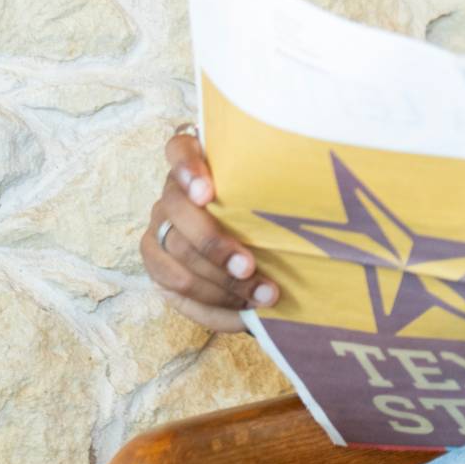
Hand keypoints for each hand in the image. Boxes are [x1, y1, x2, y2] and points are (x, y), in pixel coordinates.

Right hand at [141, 130, 276, 332]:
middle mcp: (172, 192)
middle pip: (178, 212)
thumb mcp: (275, 200)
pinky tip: (243, 314)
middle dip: (215, 244)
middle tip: (249, 267)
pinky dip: (212, 306)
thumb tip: (307, 202)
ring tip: (262, 296)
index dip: (188, 169)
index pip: (179, 149)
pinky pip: (175, 288)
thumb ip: (273, 192)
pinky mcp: (157, 264)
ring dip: (220, 282)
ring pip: (177, 254)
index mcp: (198, 163)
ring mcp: (159, 227)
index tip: (207, 193)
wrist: (262, 255)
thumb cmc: (272, 216)